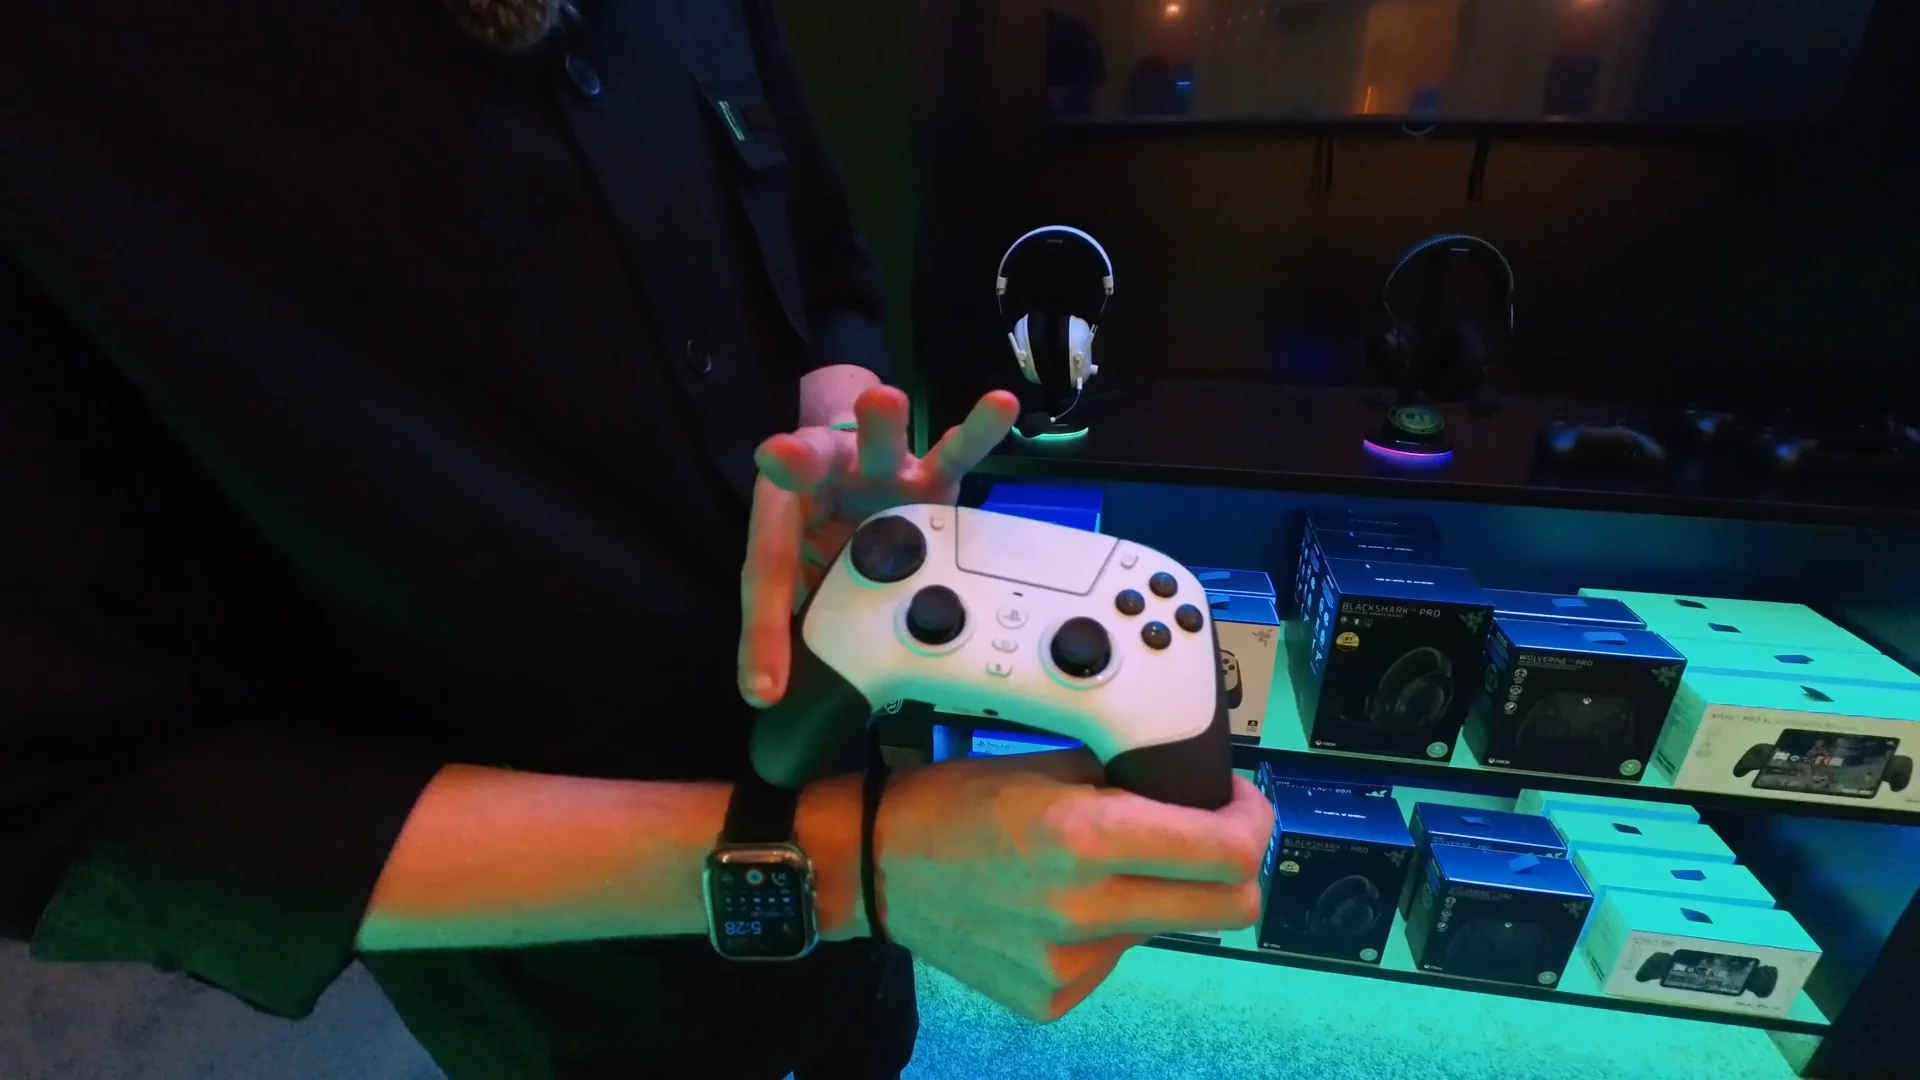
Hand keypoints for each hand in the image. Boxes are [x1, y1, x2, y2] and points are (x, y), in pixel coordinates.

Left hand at [738, 386, 1019, 704]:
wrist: (854, 476)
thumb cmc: (821, 530)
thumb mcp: (795, 581)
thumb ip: (780, 628)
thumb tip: (765, 693)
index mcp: (785, 508)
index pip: (770, 568)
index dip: (765, 630)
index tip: (765, 686)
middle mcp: (828, 479)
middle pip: (808, 467)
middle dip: (796, 461)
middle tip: (779, 453)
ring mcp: (883, 471)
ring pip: (881, 443)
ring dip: (881, 424)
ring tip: (882, 398)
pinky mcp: (931, 476)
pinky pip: (956, 452)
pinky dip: (976, 430)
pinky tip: (1001, 406)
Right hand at [870, 751, 1272, 1022]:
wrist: (878, 867)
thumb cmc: (954, 805)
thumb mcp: (1049, 760)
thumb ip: (1129, 774)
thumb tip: (1197, 786)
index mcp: (1085, 837)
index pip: (1227, 852)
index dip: (1253, 822)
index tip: (1241, 806)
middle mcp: (1083, 908)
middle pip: (1228, 909)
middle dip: (1234, 868)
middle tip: (1208, 839)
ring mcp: (1070, 962)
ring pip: (1167, 927)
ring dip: (1156, 893)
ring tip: (1096, 866)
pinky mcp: (1054, 995)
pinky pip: (1116, 956)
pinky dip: (1106, 925)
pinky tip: (1059, 902)